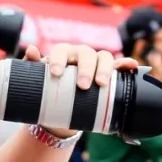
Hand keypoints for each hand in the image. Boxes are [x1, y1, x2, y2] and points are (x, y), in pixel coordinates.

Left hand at [20, 44, 136, 136]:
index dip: (60, 59)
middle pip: (86, 53)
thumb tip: (31, 50)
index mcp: (63, 54)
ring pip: (104, 57)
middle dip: (85, 68)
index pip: (62, 50)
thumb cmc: (49, 91)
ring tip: (101, 84)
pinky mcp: (109, 74)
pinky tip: (131, 67)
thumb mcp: (38, 82)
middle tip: (82, 86)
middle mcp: (80, 55)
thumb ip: (32, 67)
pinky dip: (126, 64)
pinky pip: (119, 66)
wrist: (60, 111)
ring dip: (104, 68)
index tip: (56, 74)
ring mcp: (96, 63)